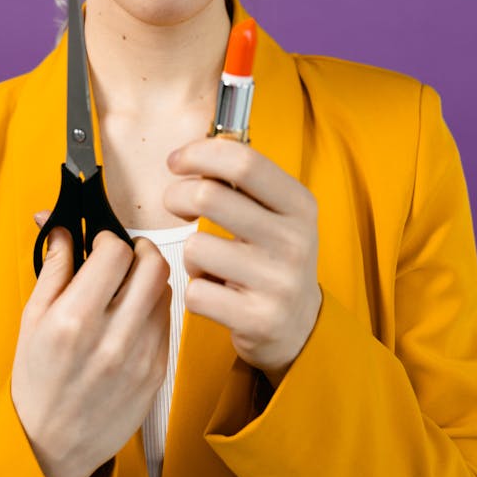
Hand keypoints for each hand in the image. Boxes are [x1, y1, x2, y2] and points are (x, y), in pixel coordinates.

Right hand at [12, 228, 169, 476]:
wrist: (50, 446)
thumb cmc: (35, 381)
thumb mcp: (31, 321)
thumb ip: (53, 269)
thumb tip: (62, 227)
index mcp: (75, 320)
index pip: (116, 252)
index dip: (109, 239)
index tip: (99, 244)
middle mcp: (113, 337)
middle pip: (153, 265)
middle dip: (139, 250)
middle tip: (123, 256)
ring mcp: (141, 357)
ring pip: (166, 291)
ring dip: (148, 279)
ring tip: (126, 288)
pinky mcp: (157, 373)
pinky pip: (167, 322)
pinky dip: (153, 310)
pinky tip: (131, 319)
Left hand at [164, 137, 321, 384]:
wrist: (299, 325)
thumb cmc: (274, 256)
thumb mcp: (277, 212)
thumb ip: (243, 180)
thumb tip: (195, 151)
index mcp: (300, 205)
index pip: (244, 161)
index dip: (199, 153)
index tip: (177, 161)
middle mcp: (295, 241)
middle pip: (208, 196)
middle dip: (177, 196)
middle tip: (176, 206)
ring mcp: (279, 282)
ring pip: (196, 247)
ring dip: (191, 254)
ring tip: (211, 262)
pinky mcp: (259, 319)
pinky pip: (195, 292)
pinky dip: (196, 290)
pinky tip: (216, 293)